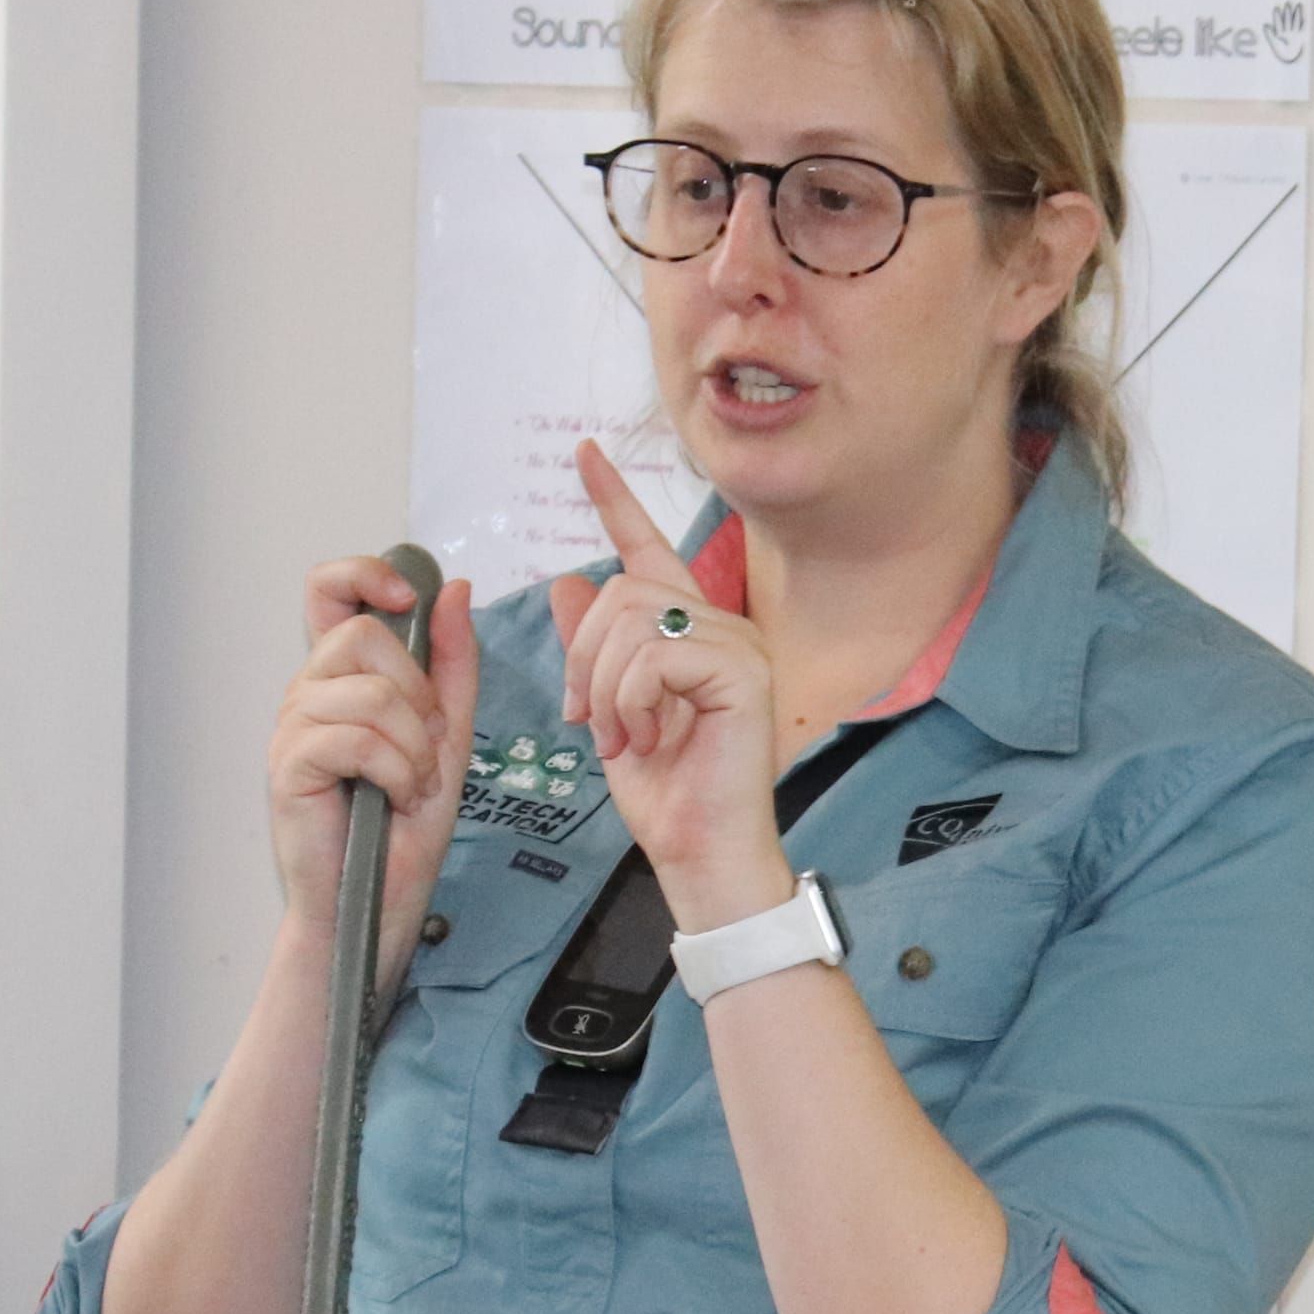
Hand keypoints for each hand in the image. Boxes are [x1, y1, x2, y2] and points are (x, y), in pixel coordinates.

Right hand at [268, 558, 478, 944]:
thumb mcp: (448, 734)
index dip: (366, 575)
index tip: (408, 601)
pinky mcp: (287, 766)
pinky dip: (394, 770)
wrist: (380, 901)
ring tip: (412, 785)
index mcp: (343, 676)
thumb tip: (453, 589)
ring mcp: (292, 727)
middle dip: (417, 692)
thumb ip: (452, 664)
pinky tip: (394, 799)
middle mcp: (309, 692)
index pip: (329, 589)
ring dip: (412, 746)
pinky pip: (352, 739)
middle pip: (363, 636)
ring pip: (366, 692)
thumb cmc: (403, 829)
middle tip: (427, 745)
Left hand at [551, 443, 789, 928]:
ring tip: (620, 740)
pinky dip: (629, 702)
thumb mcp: (608, 714)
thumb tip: (569, 582)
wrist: (702, 857)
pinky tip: (645, 740)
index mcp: (690, 634)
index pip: (648, 551)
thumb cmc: (667, 798)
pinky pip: (654, 655)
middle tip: (587, 723)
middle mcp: (723, 628)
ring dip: (604, 690)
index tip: (583, 455)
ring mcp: (740, 646)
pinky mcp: (744, 671)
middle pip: (620, 593)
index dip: (615, 501)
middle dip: (583, 660)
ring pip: (631, 623)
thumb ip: (594, 651)